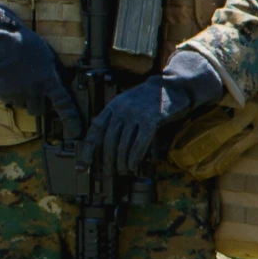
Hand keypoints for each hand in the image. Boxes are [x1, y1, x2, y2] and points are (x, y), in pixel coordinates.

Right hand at [0, 7, 83, 137]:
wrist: (4, 42)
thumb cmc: (29, 47)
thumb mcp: (49, 60)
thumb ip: (55, 76)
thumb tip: (60, 91)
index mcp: (50, 81)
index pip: (64, 104)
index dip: (71, 120)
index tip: (76, 133)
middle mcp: (35, 90)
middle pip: (38, 111)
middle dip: (36, 104)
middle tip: (32, 91)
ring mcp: (19, 93)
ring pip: (22, 106)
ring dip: (21, 98)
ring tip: (19, 80)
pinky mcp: (4, 93)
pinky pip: (8, 100)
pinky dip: (8, 93)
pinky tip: (9, 79)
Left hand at [85, 50, 225, 175]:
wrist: (173, 86)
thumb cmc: (149, 100)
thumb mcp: (127, 104)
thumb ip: (116, 119)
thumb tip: (103, 144)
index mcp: (113, 106)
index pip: (95, 129)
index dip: (88, 148)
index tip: (83, 164)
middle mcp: (122, 109)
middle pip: (109, 139)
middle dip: (107, 159)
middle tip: (108, 172)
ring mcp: (136, 114)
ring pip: (124, 144)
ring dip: (122, 161)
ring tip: (122, 171)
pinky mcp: (152, 119)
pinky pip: (140, 143)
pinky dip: (135, 157)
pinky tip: (133, 166)